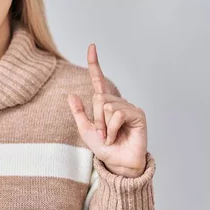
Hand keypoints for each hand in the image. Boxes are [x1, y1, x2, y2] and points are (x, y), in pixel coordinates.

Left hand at [68, 44, 147, 177]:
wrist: (117, 163)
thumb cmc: (104, 147)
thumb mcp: (85, 130)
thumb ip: (78, 113)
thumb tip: (71, 94)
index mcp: (104, 103)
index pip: (98, 79)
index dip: (94, 63)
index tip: (91, 46)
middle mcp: (117, 102)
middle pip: (98, 97)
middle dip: (96, 118)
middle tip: (102, 133)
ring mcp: (128, 107)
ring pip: (106, 106)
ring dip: (104, 126)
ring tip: (110, 136)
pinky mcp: (138, 114)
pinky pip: (117, 114)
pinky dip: (112, 128)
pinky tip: (117, 137)